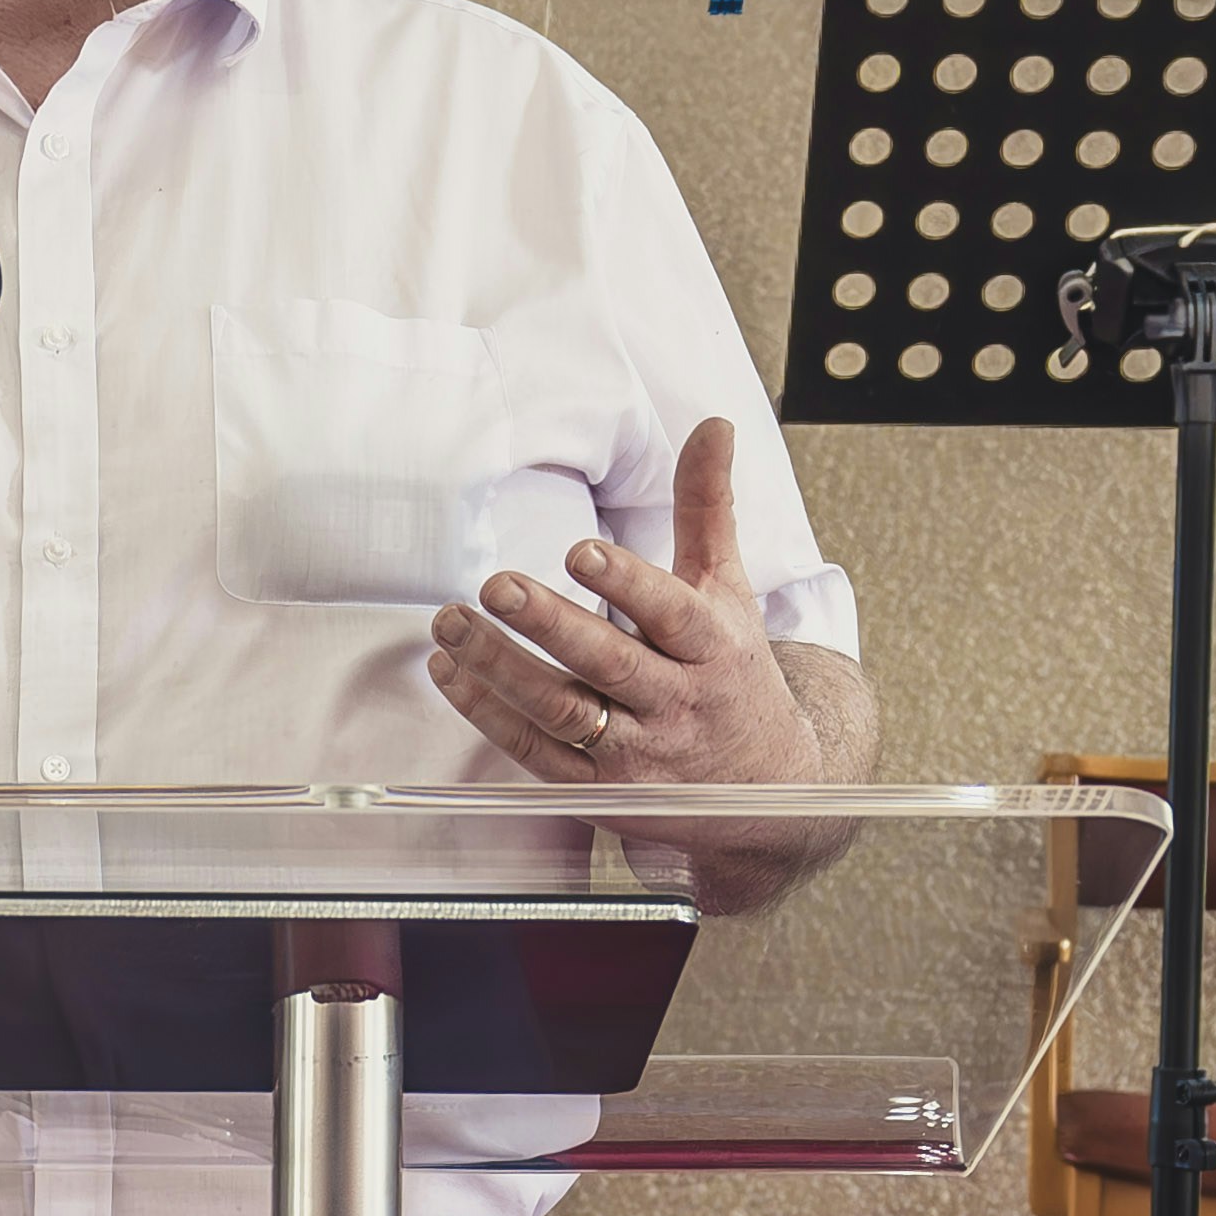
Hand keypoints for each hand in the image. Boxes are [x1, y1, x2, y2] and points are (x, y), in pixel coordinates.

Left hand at [428, 418, 829, 793]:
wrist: (765, 785)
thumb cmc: (733, 671)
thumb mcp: (730, 589)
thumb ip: (708, 507)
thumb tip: (713, 425)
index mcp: (711, 646)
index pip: (670, 613)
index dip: (625, 584)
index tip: (580, 552)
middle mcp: (675, 701)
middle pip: (607, 663)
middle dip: (548, 624)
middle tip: (495, 586)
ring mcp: (636, 752)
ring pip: (562, 711)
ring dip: (500, 669)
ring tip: (452, 625)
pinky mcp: (597, 790)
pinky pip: (536, 753)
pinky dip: (489, 715)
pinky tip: (450, 674)